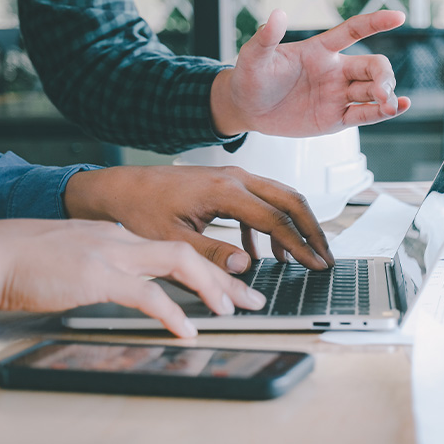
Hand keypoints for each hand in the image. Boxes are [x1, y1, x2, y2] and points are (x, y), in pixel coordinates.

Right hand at [0, 219, 265, 337]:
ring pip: (179, 262)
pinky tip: (187, 330)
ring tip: (232, 310)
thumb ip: (104, 265)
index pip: (175, 249)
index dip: (208, 268)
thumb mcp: (74, 255)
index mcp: (118, 234)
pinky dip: (172, 312)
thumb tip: (127, 286)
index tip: (231, 285)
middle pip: (188, 252)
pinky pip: (147, 294)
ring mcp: (111, 254)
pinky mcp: (97, 276)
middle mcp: (122, 239)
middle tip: (252, 299)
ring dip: (211, 287)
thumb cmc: (21, 258)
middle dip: (225, 277)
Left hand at [63, 165, 334, 273]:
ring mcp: (232, 177)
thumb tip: (246, 265)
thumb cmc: (139, 211)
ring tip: (303, 257)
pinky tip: (263, 252)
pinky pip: (261, 201)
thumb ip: (211, 254)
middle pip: (290, 199)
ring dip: (295, 225)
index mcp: (225, 191)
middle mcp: (234, 178)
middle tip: (326, 257)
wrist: (118, 188)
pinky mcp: (225, 183)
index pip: (276, 219)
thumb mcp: (173, 240)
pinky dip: (271, 225)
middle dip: (312, 229)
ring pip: (279, 197)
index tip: (316, 264)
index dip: (300, 245)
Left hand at [210, 9, 411, 136]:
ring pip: (373, 92)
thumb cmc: (251, 76)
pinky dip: (382, 113)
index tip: (398, 17)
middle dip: (384, 76)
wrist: (246, 107)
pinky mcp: (335, 119)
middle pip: (373, 67)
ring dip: (386, 96)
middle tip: (381, 91)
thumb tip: (276, 14)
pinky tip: (396, 109)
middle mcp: (335, 71)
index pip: (354, 31)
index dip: (376, 22)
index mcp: (320, 50)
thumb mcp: (254, 56)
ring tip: (388, 105)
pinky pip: (364, 115)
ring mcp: (337, 95)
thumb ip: (266, 37)